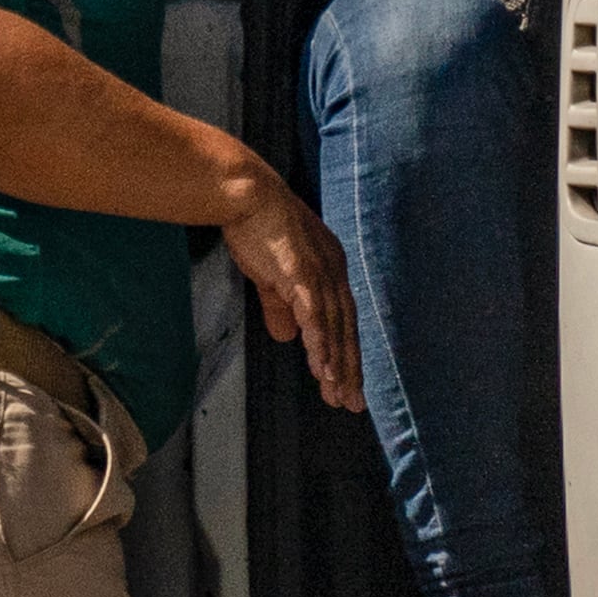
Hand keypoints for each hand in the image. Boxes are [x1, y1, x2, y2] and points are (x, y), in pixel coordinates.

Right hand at [218, 176, 364, 412]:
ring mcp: (320, 272)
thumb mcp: (270, 274)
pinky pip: (315, 316)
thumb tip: (287, 337)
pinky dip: (321, 343)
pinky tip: (322, 367)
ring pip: (333, 327)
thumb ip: (280, 306)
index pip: (343, 319)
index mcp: (329, 269)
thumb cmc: (257, 227)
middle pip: (345, 328)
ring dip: (336, 363)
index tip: (347, 382)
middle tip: (351, 402)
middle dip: (349, 367)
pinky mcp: (303, 273)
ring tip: (337, 393)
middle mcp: (333, 271)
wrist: (246, 194)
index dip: (345, 351)